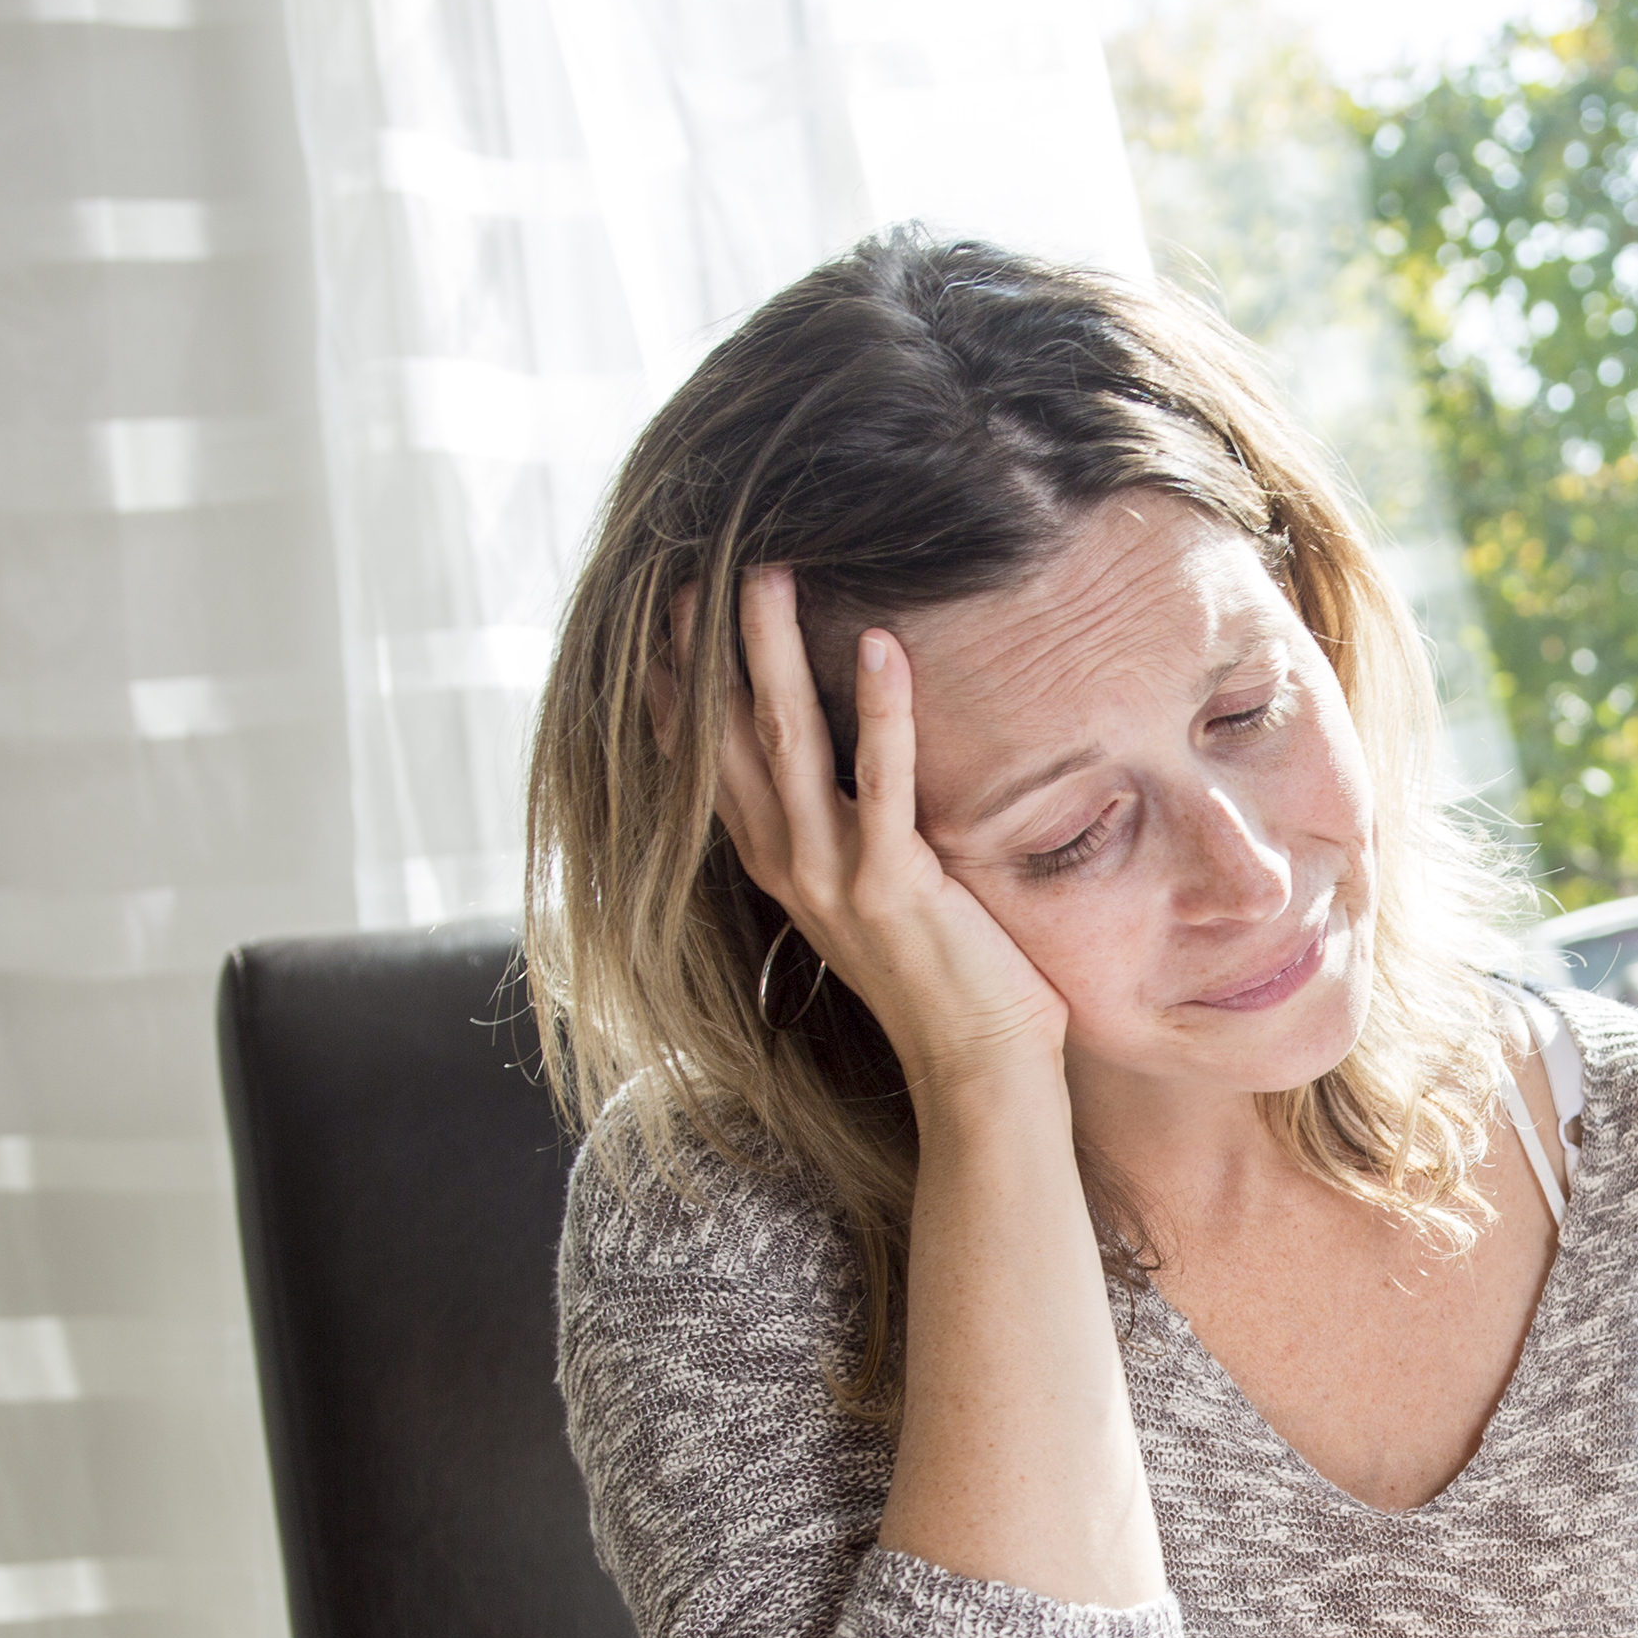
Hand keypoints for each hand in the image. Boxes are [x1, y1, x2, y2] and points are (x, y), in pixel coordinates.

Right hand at [714, 567, 1068, 1098]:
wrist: (976, 1070)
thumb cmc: (946, 979)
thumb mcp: (876, 893)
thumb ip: (852, 830)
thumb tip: (855, 768)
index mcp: (778, 863)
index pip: (707, 761)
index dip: (677, 690)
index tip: (661, 619)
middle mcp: (788, 865)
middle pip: (729, 736)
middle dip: (708, 649)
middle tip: (694, 567)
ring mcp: (833, 876)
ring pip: (787, 742)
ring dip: (773, 652)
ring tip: (767, 573)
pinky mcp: (894, 886)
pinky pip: (882, 782)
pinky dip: (882, 711)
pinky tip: (880, 644)